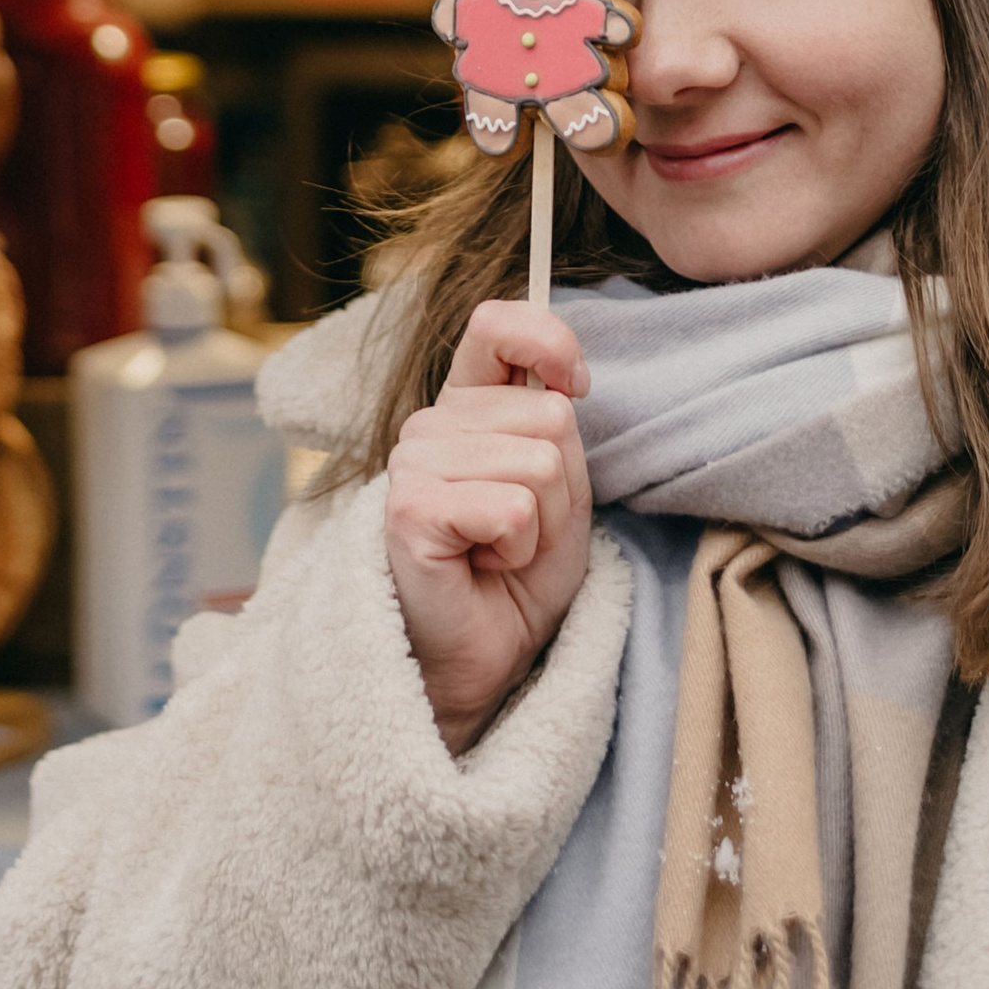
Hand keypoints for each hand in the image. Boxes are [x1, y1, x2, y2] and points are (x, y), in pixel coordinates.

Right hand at [384, 302, 592, 755]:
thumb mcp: (559, 494)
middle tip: (522, 535)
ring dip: (543, 526)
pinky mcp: (411, 509)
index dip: (550, 341)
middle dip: (563, 489)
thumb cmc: (513, 581)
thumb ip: (556, 428)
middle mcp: (430, 424)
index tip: (577, 383)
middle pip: (549, 415)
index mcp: (464, 407)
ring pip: (539, 463)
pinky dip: (520, 549)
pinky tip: (483, 569)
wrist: (475, 664)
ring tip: (501, 553)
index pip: (498, 325)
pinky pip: (513, 508)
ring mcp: (413, 463)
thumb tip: (563, 379)